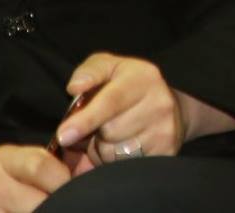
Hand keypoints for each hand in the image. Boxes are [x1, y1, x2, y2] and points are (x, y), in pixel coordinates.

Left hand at [55, 53, 183, 173]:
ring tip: (115, 135)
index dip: (85, 120)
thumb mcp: (109, 67)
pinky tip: (125, 147)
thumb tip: (75, 88)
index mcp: (143, 77)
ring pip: (115, 154)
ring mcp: (165, 130)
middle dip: (96, 133)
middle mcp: (159, 103)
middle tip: (100, 126)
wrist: (170, 106)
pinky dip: (118, 162)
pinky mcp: (166, 152)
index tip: (64, 135)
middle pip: (109, 132)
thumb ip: (89, 72)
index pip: (111, 101)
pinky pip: (126, 166)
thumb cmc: (128, 85)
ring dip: (105, 150)